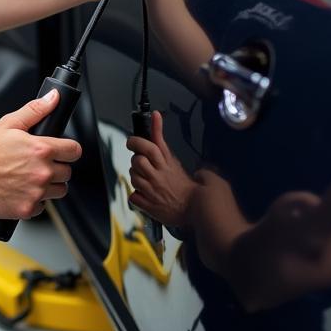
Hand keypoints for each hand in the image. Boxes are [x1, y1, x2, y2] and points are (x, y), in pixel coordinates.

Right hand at [0, 89, 82, 219]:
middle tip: (38, 165)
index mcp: (41, 149)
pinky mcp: (27, 209)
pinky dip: (34, 201)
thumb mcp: (9, 123)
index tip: (62, 151)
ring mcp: (36, 192)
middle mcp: (42, 172)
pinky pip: (42, 207)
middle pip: (67, 173)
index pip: (74, 150)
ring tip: (29, 179)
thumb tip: (53, 98)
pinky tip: (20, 191)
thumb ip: (35, 110)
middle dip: (56, 168)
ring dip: (48, 186)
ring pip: (58, 191)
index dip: (68, 150)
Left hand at [126, 111, 194, 229]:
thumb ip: (165, 141)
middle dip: (136, 160)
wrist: (199, 212)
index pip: (151, 146)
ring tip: (146, 180)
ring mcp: (153, 191)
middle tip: (140, 163)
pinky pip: (133, 197)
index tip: (132, 139)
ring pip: (133, 177)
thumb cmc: (192, 189)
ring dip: (136, 177)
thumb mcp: (181, 161)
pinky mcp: (149, 205)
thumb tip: (158, 118)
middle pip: (138, 160)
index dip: (138, 140)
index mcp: (168, 165)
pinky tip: (144, 195)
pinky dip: (136, 196)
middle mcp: (159, 176)